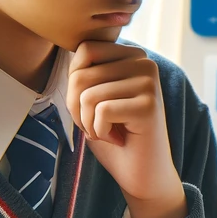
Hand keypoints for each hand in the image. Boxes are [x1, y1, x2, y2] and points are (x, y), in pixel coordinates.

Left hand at [67, 41, 186, 217]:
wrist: (143, 174)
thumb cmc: (115, 136)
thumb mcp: (94, 95)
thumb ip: (85, 69)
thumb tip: (67, 43)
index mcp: (133, 55)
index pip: (85, 49)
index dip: (75, 84)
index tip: (93, 107)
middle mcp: (145, 62)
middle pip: (81, 73)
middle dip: (77, 108)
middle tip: (98, 125)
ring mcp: (149, 83)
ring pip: (88, 95)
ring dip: (88, 123)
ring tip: (108, 132)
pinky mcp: (149, 105)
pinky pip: (101, 111)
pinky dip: (100, 132)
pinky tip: (118, 139)